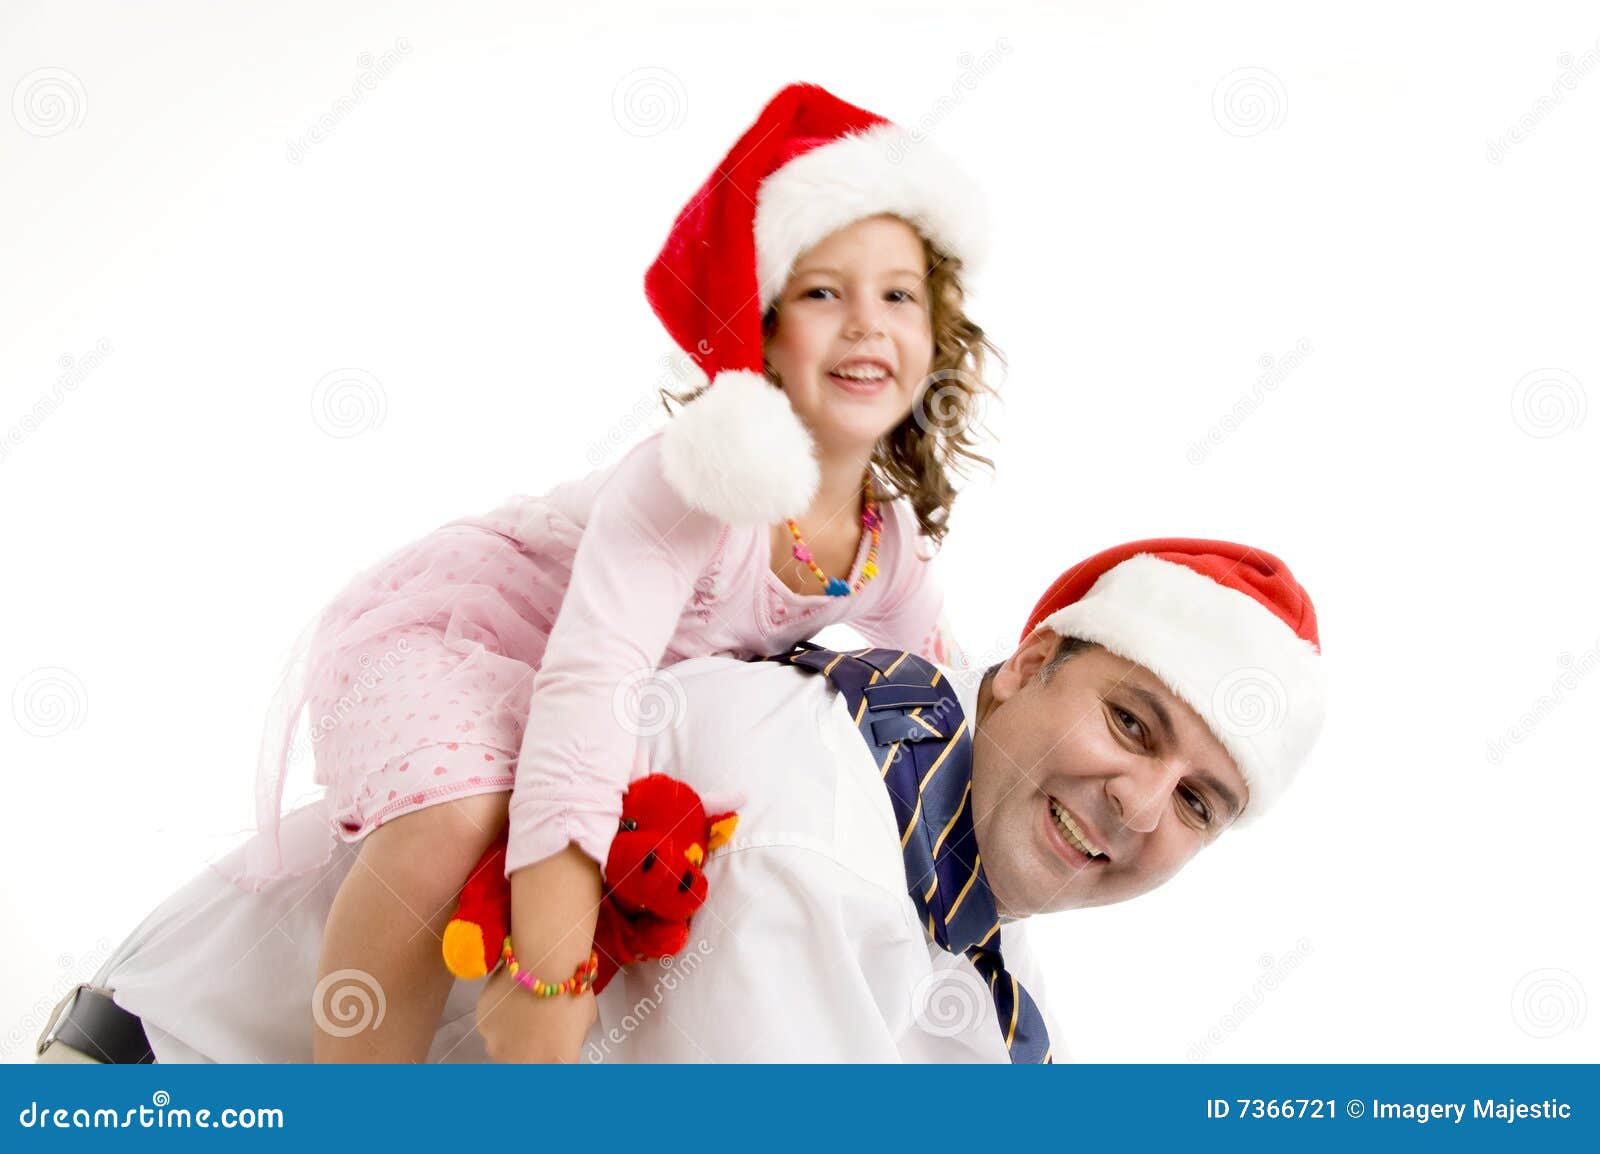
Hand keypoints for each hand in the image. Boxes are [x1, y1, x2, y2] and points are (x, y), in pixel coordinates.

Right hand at [475, 965, 596, 1062]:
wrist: (543, 964)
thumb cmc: (572, 991)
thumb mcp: (585, 1021)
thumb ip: (570, 1039)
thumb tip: (561, 1040)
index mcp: (554, 1066)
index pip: (551, 1077)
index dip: (549, 1063)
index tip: (549, 1052)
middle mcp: (523, 1065)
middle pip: (523, 1066)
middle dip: (529, 1052)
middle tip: (536, 1025)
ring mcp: (499, 1048)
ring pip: (503, 1048)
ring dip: (511, 1036)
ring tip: (522, 1007)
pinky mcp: (483, 1028)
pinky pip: (491, 1027)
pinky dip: (498, 1017)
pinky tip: (510, 997)